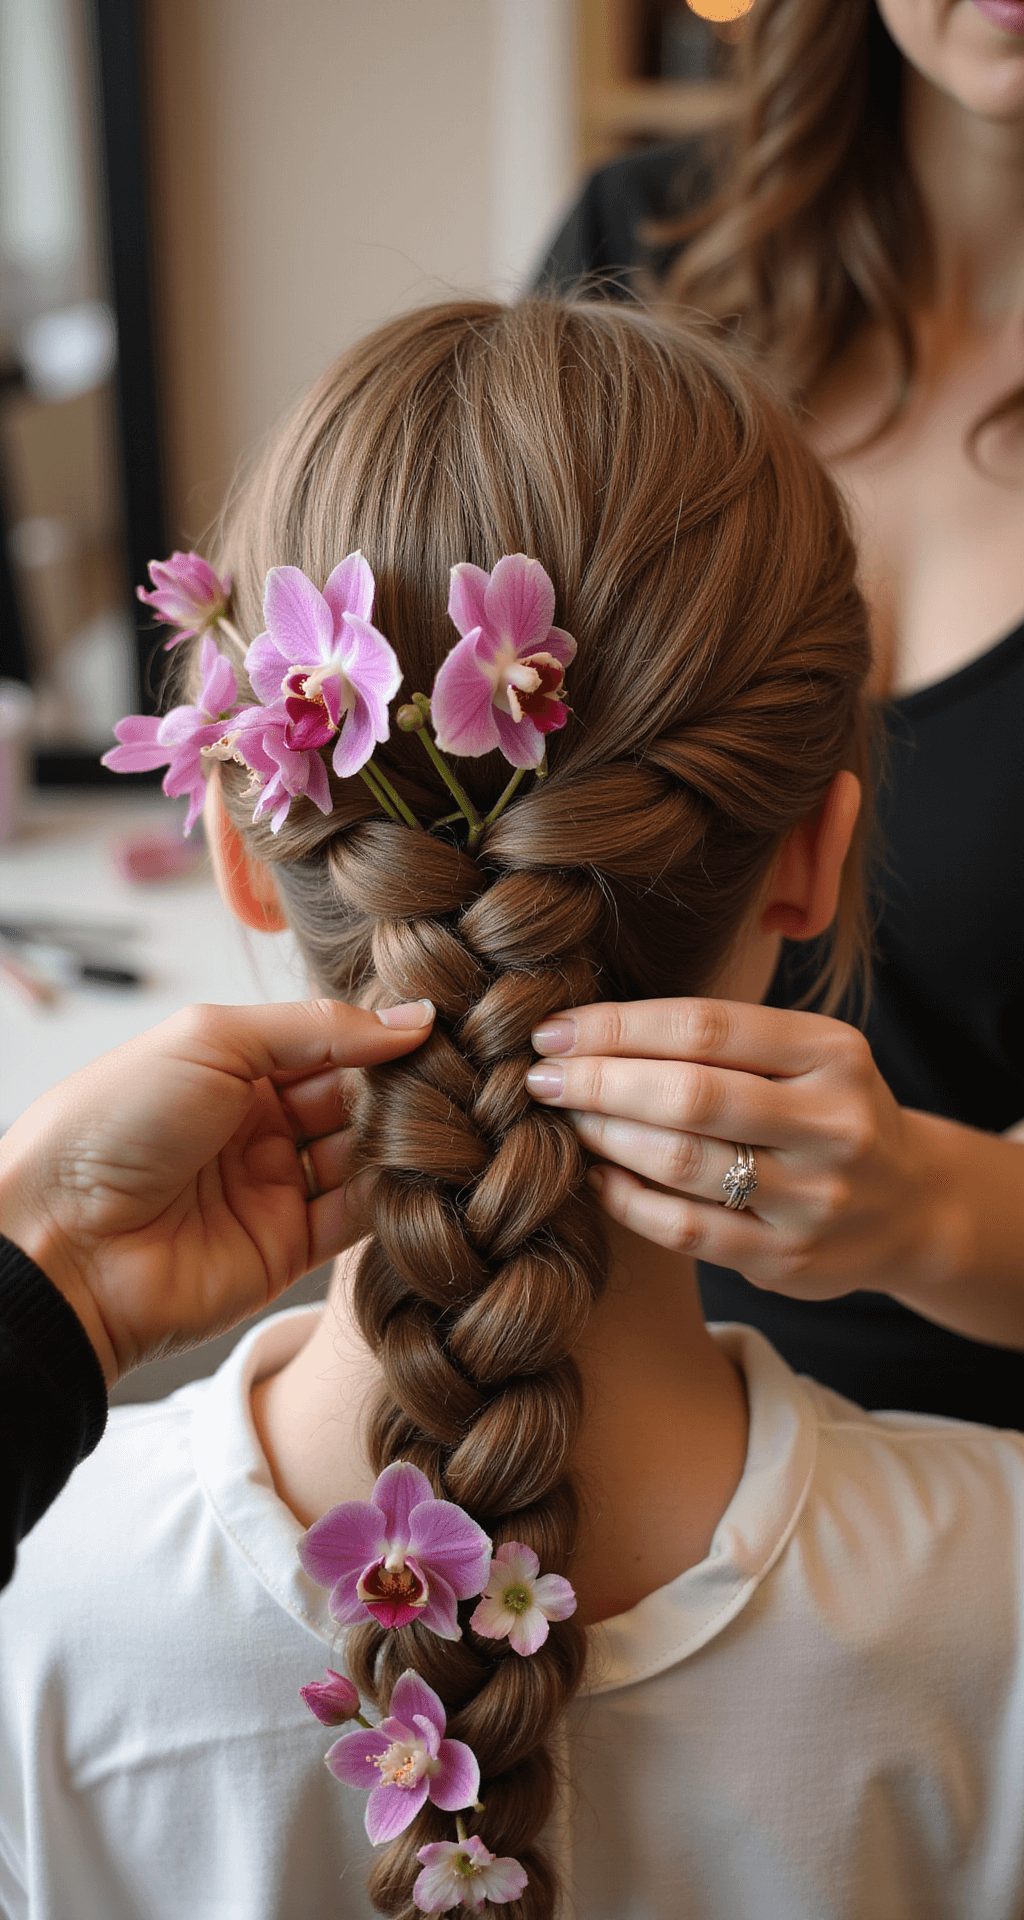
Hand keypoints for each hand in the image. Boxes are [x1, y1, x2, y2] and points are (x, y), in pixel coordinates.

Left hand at [0, 996, 433, 1385]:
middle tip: (455, 1070)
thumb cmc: (114, 1123)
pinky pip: (356, 1219)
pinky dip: (394, 1196)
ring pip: (364, 1155)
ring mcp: (272, 1187)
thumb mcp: (214, 1040)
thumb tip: (412, 1017)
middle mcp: (256, 1124)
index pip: (327, 1041)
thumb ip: (319, 1027)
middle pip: (353, 1096)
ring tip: (452, 1116)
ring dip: (404, 1138)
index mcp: (231, 1066)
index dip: (377, 1031)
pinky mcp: (286, 1250)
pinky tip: (428, 1169)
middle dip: (399, 1083)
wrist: (64, 1240)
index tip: (439, 1021)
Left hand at [525, 997, 941, 1302]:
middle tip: (541, 1078)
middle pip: (689, 1094)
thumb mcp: (803, 1056)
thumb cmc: (824, 1111)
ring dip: (606, 1137)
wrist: (911, 1206)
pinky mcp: (790, 1260)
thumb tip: (587, 1028)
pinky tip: (597, 1176)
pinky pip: (686, 1230)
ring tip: (566, 1120)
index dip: (615, 1027)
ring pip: (682, 1162)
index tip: (552, 1032)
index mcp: (832, 1052)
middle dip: (598, 1082)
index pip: (704, 1026)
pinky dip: (627, 1200)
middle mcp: (833, 1123)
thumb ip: (719, 1040)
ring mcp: (816, 1198)